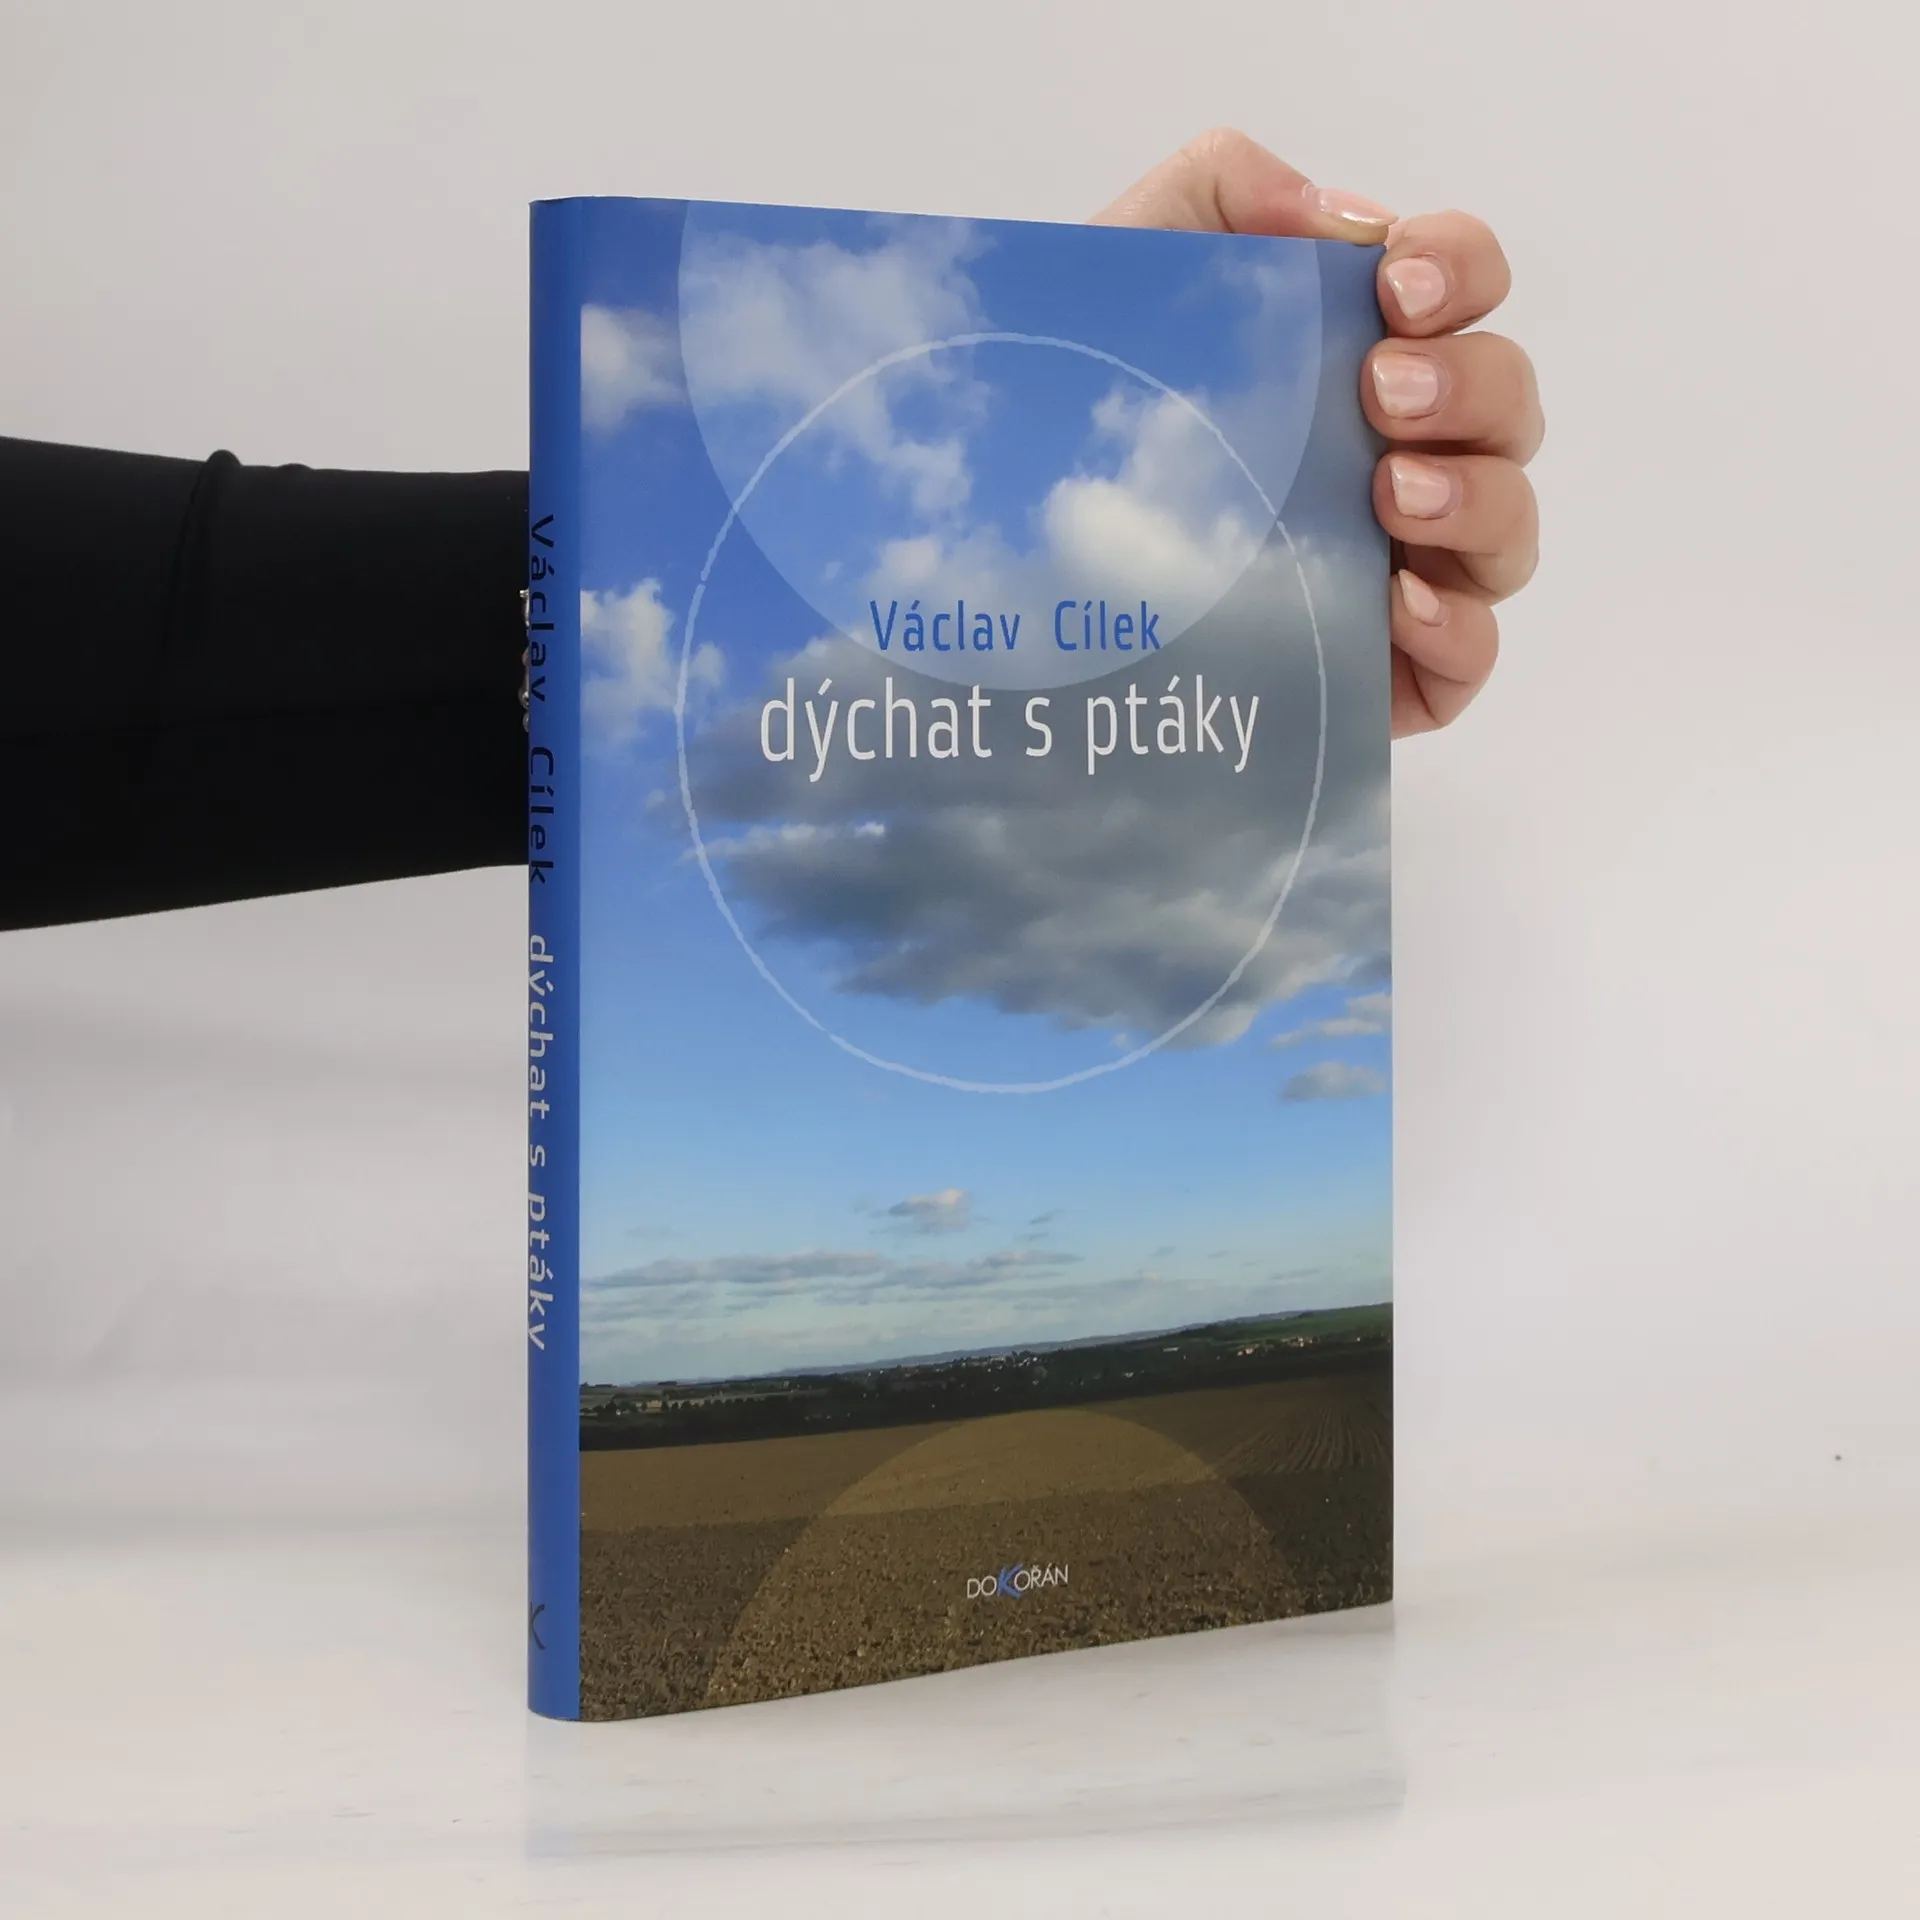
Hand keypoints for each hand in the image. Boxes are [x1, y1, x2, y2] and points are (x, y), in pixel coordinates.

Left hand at [1093, 129, 1541, 736]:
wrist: (1010, 572)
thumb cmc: (1080, 416)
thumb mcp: (1126, 268)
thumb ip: (1221, 190)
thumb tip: (1344, 217)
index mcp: (1357, 355)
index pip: (1465, 288)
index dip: (1460, 269)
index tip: (1395, 287)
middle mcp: (1401, 455)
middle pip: (1508, 406)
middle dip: (1468, 384)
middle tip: (1379, 392)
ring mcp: (1402, 569)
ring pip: (1510, 529)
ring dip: (1475, 498)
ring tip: (1390, 495)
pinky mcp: (1385, 673)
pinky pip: (1472, 655)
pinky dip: (1460, 628)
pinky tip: (1398, 604)